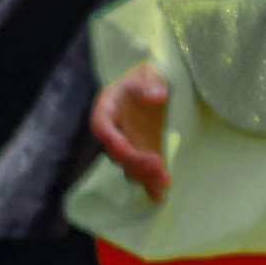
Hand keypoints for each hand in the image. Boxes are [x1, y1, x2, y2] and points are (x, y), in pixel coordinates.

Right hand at [91, 62, 170, 200]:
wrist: (158, 82)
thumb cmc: (150, 72)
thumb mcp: (152, 70)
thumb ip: (153, 82)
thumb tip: (155, 97)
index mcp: (108, 106)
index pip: (101, 125)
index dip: (109, 137)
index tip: (122, 145)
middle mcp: (115, 129)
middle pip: (117, 151)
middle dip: (135, 160)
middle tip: (157, 165)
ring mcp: (130, 142)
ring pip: (129, 165)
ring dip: (144, 174)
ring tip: (164, 181)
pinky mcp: (146, 150)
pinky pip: (144, 169)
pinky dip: (151, 182)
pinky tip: (161, 194)